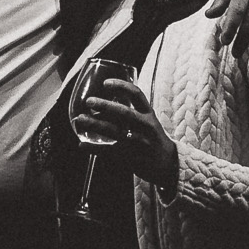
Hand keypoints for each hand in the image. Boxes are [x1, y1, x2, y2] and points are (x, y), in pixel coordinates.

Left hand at [79, 77, 177, 191]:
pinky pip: (111, 151)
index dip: (121, 86)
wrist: (168, 164)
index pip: (137, 95)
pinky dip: (95, 148)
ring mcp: (139, 142)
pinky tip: (82, 145)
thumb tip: (97, 110)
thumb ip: (127, 113)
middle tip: (89, 101)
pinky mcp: (132, 157)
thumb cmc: (152, 138)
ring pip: (116, 132)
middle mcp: (145, 126)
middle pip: (125, 113)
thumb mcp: (146, 122)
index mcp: (148, 114)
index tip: (105, 83)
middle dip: (106, 106)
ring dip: (96, 125)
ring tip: (80, 119)